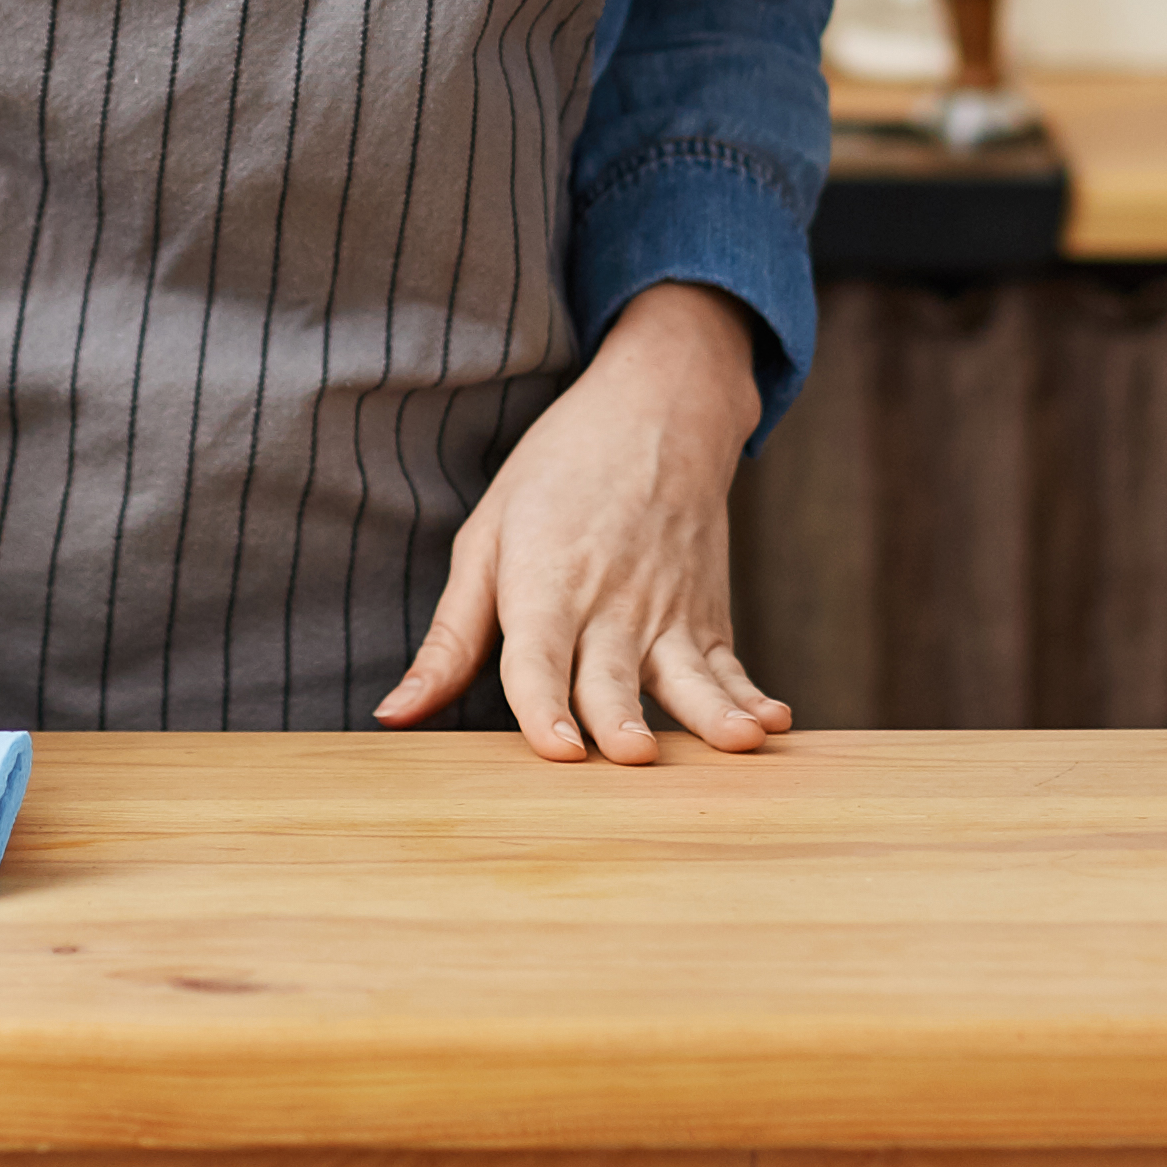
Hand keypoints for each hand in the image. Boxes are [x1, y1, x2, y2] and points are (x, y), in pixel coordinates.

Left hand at [379, 282, 791, 762]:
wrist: (655, 410)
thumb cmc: (555, 479)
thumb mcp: (485, 539)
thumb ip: (448, 638)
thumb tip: (394, 716)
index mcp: (544, 582)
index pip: (538, 655)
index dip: (545, 704)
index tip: (558, 750)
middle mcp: (609, 602)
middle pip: (612, 674)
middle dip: (622, 717)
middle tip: (632, 756)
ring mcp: (667, 611)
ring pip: (688, 674)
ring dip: (711, 712)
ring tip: (735, 743)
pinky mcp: (706, 617)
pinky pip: (731, 664)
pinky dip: (753, 695)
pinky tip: (773, 723)